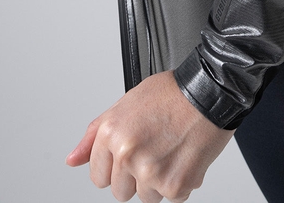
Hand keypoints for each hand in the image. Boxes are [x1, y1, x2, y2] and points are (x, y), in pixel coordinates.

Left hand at [66, 70, 234, 201]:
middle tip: (155, 148)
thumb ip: (94, 135)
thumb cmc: (172, 93)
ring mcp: (150, 172)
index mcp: (111, 134)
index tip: (132, 153)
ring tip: (171, 149)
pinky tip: (184, 155)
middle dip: (136, 175)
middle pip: (120, 192)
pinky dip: (181, 181)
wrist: (210, 91)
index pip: (98, 176)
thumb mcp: (125, 103)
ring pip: (146, 197)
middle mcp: (127, 154)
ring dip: (159, 180)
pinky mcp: (175, 186)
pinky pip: (172, 197)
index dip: (116, 165)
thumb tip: (72, 160)